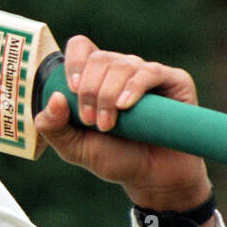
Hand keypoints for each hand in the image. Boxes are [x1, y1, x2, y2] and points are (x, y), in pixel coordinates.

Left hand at [33, 35, 211, 212]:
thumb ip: (53, 126)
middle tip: (90, 121)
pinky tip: (125, 106)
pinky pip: (150, 72)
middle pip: (99, 58)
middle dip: (89, 90)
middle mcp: (121, 70)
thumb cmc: (114, 158)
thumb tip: (55, 97)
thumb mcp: (73, 147)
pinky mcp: (174, 81)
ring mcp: (147, 74)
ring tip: (108, 125)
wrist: (152, 178)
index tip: (71, 90)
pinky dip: (133, 87)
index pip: (81, 47)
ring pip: (122, 65)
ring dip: (108, 95)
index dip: (73, 62)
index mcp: (95, 78)